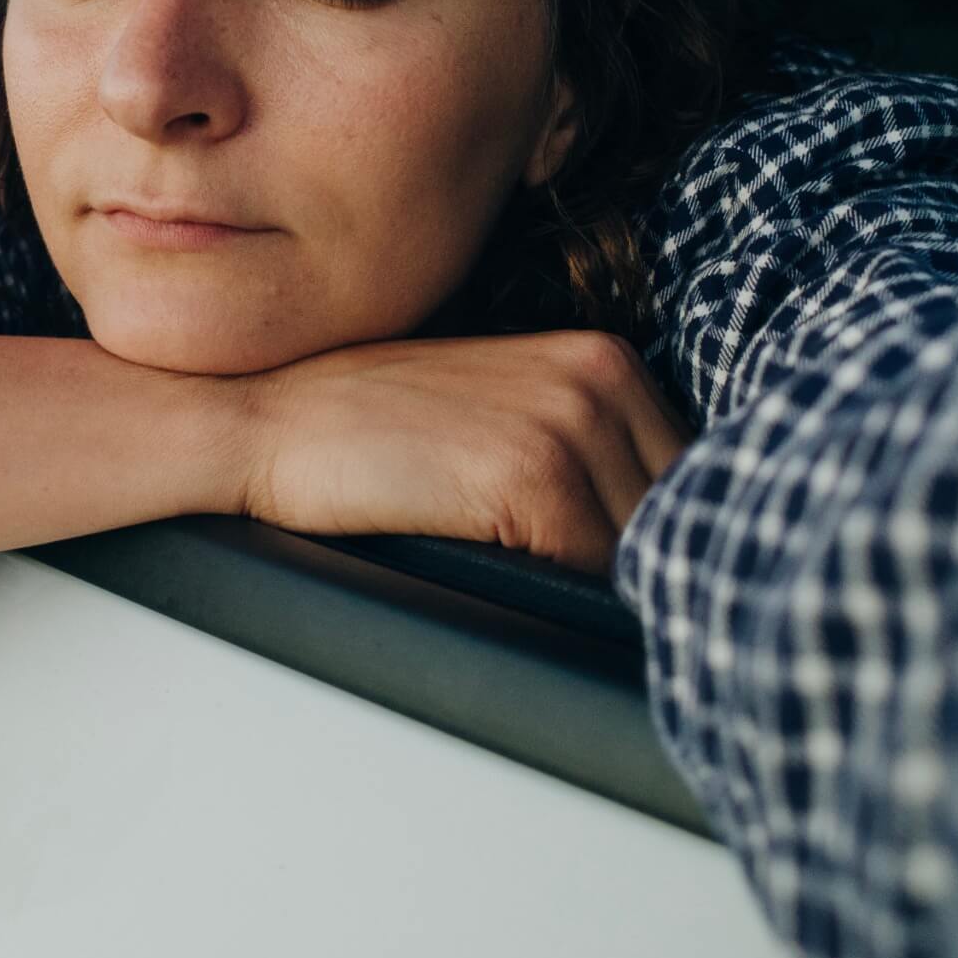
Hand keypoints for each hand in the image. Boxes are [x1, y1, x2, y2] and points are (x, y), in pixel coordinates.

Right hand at [229, 330, 692, 575]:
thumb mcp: (499, 416)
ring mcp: (568, 421)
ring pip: (645, 546)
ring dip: (611, 587)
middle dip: (652, 561)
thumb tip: (651, 537)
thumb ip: (583, 454)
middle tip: (598, 598)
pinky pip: (591, 568)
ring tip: (555, 598)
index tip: (640, 571)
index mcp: (602, 359)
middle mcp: (600, 377)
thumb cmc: (367, 429)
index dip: (666, 531)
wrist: (268, 420)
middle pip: (682, 509)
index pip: (690, 473)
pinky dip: (568, 594)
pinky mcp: (530, 475)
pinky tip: (520, 587)